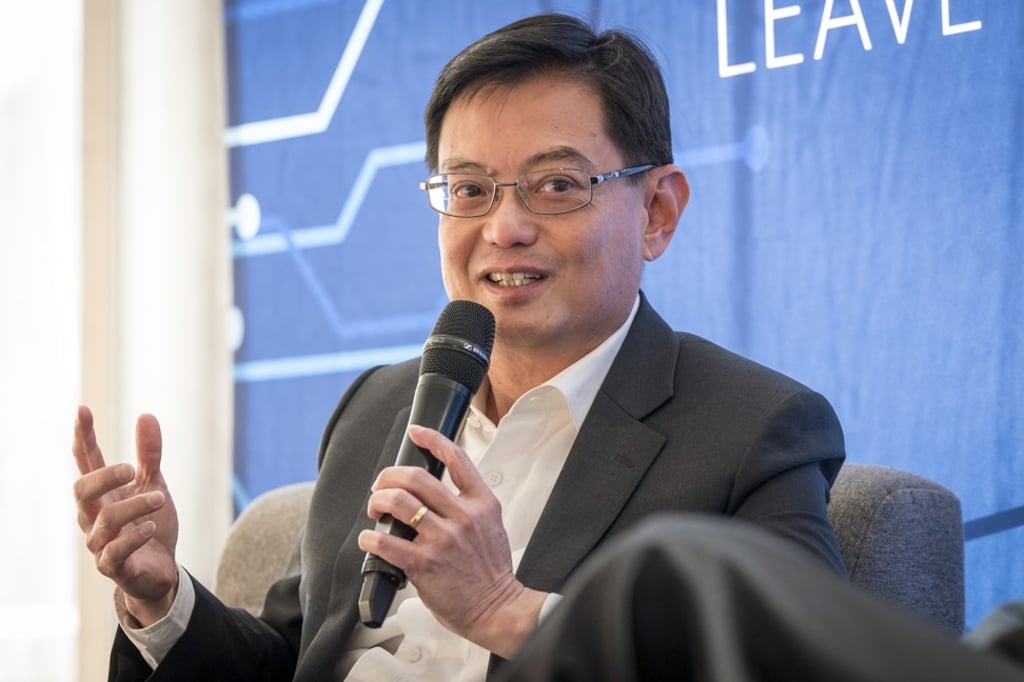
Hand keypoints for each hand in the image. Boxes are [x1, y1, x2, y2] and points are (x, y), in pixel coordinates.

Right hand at [72, 406, 179, 625]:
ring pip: (105, 520)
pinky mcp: (113, 567)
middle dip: (103, 476)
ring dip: (135, 505)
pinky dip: (133, 537)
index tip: (83, 410)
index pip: (86, 462)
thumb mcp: (155, 484)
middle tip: (132, 469)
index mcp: (103, 494)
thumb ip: (150, 454)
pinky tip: (151, 527)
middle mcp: (94, 517)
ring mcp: (100, 543)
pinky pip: (114, 552)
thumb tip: (145, 415)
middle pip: (82, 490)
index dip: (84, 437)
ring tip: (161, 498)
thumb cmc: (150, 525)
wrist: (161, 571)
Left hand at [358, 425, 547, 658]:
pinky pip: (385, 542)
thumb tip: (435, 491)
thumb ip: (468, 504)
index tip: (416, 433)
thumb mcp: (491, 525)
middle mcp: (463, 516)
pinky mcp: (424, 564)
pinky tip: (369, 541)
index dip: (432, 439)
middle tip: (381, 486)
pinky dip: (369, 539)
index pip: (457, 458)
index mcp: (482, 503)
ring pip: (398, 502)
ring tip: (375, 510)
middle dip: (389, 476)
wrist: (496, 608)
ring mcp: (443, 539)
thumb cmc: (490, 570)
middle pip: (416, 476)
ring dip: (378, 501)